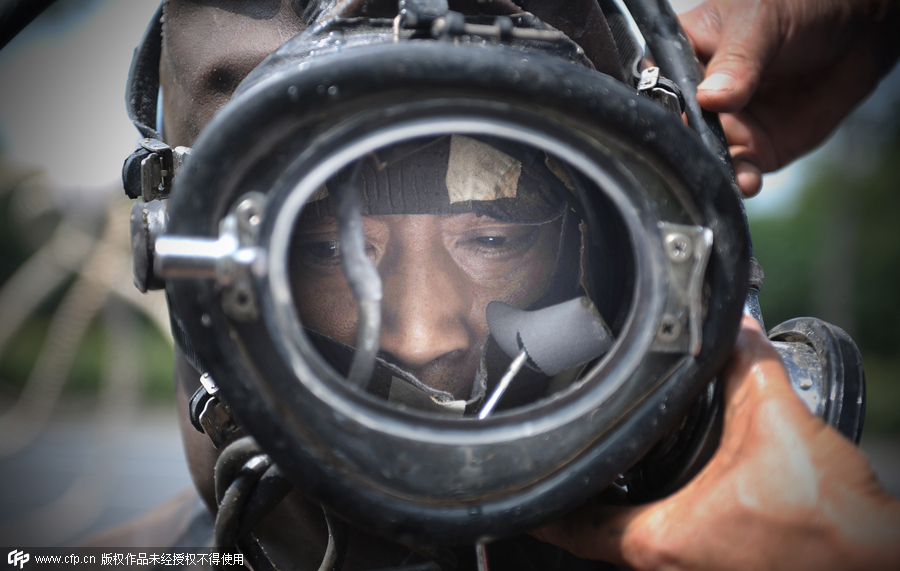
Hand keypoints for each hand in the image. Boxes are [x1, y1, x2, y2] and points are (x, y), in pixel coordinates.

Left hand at [531, 315, 899, 569]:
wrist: (880, 565)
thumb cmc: (831, 524)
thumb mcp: (778, 424)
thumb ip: (747, 367)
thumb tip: (734, 328)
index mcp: (661, 540)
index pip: (574, 528)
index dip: (544, 505)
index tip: (528, 484)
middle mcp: (672, 566)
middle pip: (599, 536)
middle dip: (582, 499)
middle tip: (570, 461)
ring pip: (636, 544)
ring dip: (621, 510)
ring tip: (612, 471)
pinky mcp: (730, 569)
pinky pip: (676, 544)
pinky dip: (660, 517)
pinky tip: (677, 488)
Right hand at [678, 0, 899, 196]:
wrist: (858, 31)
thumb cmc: (799, 8)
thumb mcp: (762, 21)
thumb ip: (736, 59)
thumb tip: (710, 98)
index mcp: (682, 54)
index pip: (654, 84)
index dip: (656, 104)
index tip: (672, 116)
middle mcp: (696, 96)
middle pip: (674, 129)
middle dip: (684, 144)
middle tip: (697, 148)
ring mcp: (724, 125)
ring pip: (705, 157)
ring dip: (711, 170)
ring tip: (725, 173)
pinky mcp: (754, 148)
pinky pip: (738, 172)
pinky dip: (739, 181)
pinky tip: (746, 180)